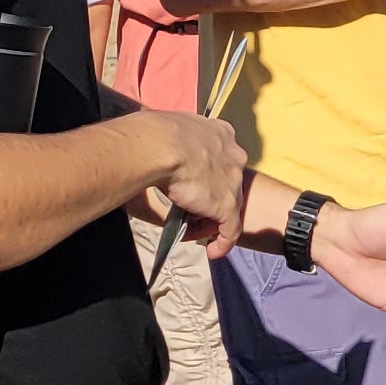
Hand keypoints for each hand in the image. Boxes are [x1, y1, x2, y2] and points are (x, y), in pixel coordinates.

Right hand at [153, 110, 248, 257]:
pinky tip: (213, 251)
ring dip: (211, 221)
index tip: (194, 185)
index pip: (220, 157)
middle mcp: (233, 154)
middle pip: (226, 182)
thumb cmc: (152, 136)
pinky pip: (230, 229)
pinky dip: (222, 242)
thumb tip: (156, 164)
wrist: (158, 145)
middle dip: (210, 198)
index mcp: (220, 132)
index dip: (208, 174)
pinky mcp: (228, 204)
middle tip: (191, 211)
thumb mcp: (168, 136)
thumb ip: (172, 148)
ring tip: (192, 232)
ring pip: (227, 206)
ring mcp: (233, 180)